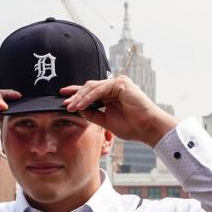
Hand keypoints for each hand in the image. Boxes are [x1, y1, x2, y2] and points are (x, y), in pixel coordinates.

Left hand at [62, 76, 177, 146]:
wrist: (147, 128)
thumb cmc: (131, 126)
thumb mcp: (105, 120)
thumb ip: (92, 113)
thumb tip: (77, 108)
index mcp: (112, 94)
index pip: (91, 91)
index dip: (77, 94)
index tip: (63, 99)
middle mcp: (115, 86)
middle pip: (89, 87)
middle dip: (75, 94)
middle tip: (64, 102)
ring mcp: (118, 83)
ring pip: (93, 87)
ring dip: (80, 97)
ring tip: (69, 107)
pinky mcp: (121, 83)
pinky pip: (99, 90)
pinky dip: (88, 97)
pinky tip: (80, 105)